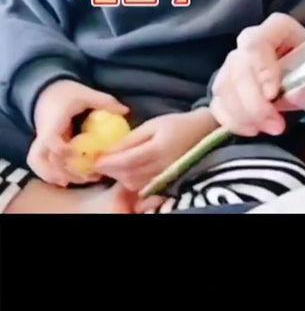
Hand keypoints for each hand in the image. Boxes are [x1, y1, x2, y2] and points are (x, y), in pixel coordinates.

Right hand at [28, 80, 128, 186]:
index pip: (50, 139)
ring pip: (39, 163)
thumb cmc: (67, 93)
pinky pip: (42, 164)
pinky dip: (52, 174)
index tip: (77, 154)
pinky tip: (70, 179)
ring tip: (80, 180)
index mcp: (53, 121)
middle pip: (41, 158)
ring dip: (55, 175)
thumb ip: (103, 101)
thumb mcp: (85, 93)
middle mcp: (43, 134)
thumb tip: (125, 110)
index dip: (61, 150)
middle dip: (59, 171)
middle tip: (83, 176)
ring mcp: (41, 142)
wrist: (47, 92)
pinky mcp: (43, 147)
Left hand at [95, 108, 217, 191]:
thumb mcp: (152, 124)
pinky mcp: (166, 180)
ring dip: (119, 177)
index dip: (109, 162)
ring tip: (111, 166)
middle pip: (128, 175)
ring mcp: (164, 176)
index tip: (96, 159)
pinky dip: (130, 181)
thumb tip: (111, 148)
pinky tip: (126, 172)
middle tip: (99, 163)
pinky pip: (143, 186)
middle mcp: (160, 166)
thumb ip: (132, 138)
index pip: (127, 161)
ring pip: (134, 184)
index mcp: (157, 149)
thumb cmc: (176, 124)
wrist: (201, 132)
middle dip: (111, 170)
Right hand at [210, 12, 304, 137]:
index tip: (273, 95)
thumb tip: (295, 96)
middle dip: (254, 103)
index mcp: (276, 28)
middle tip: (276, 125)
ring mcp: (235, 62)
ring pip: (224, 86)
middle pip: (237, 68)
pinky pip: (217, 102)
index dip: (261, 69)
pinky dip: (232, 121)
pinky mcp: (227, 85)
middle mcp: (250, 41)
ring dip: (244, 114)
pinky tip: (252, 130)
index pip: (256, 44)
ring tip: (270, 129)